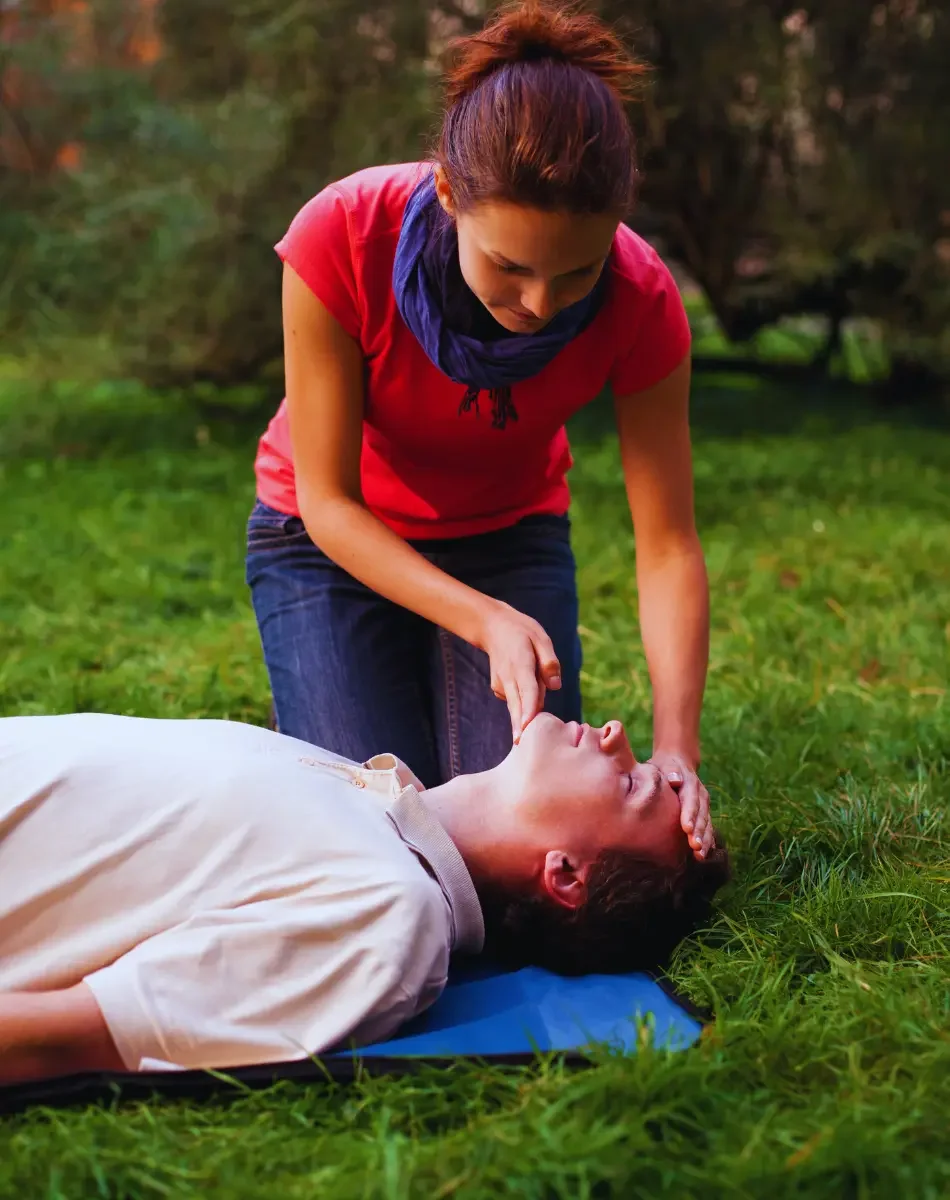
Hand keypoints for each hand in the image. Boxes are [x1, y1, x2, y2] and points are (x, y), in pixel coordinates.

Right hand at [477, 600, 560, 742]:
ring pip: (517, 704)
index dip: (528, 709)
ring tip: (535, 693)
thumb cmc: (522, 632)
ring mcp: (501, 684)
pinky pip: (517, 699)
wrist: (493, 627)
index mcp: (520, 663)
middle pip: (516, 705)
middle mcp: (508, 677)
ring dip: (528, 711)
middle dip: (520, 726)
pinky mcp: (499, 689)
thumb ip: (549, 662)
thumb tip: (555, 686)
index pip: (527, 689)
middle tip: (521, 746)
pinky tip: (527, 685)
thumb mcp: (541, 638)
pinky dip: (525, 700)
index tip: (526, 726)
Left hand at [650, 750, 711, 860]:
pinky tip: (704, 855)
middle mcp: (700, 795)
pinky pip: (707, 828)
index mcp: (690, 782)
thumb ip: (670, 771)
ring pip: (707, 824)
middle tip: (695, 847)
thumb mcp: (664, 765)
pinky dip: (707, 841)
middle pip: (701, 814)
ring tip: (700, 856)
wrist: (677, 762)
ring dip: (705, 840)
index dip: (690, 814)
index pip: (690, 799)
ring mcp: (703, 805)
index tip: (687, 829)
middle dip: (699, 832)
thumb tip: (675, 779)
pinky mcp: (703, 813)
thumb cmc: (664, 767)